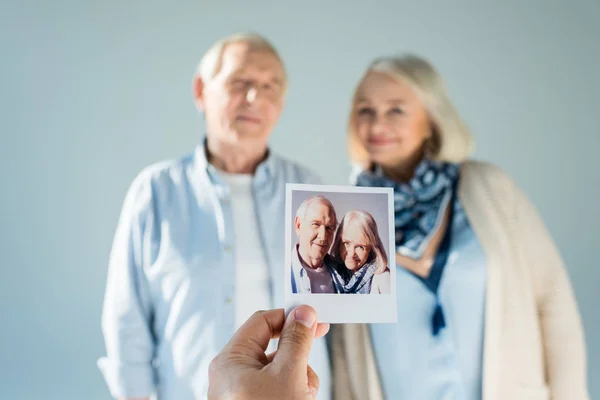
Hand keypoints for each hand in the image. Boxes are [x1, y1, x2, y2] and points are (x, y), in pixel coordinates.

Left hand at [208, 306, 329, 399]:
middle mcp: (231, 373)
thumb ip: (297, 340)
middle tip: (311, 364)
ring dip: (298, 377)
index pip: (263, 321)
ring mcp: (240, 392)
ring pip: (277, 369)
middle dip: (297, 356)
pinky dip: (292, 391)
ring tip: (305, 395)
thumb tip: (304, 312)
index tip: (316, 319)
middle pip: (272, 347)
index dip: (290, 316)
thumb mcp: (288, 375)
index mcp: (230, 359)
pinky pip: (275, 388)